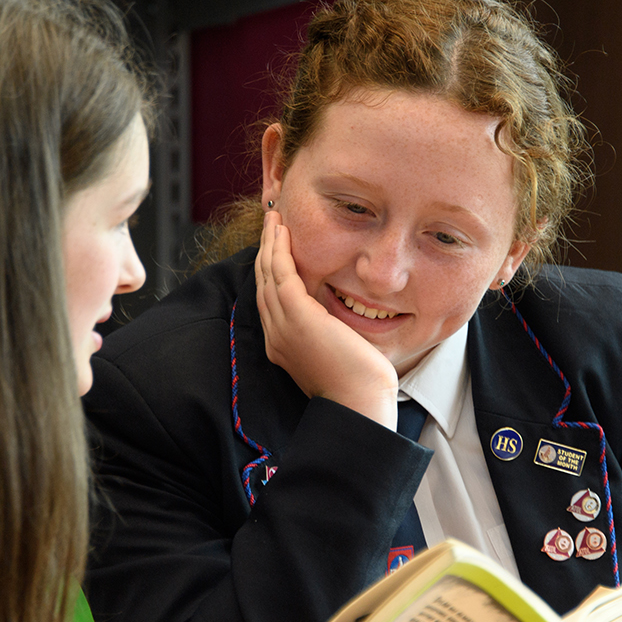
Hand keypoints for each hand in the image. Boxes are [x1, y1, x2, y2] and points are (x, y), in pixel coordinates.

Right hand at [255, 211, 397, 427]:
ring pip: (268, 274)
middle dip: (266, 251)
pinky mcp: (297, 316)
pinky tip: (282, 231)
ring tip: (275, 218)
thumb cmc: (358, 385)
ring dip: (271, 243)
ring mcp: (283, 326)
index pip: (271, 300)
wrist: (358, 403)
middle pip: (263, 283)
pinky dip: (279, 249)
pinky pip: (280, 273)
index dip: (271, 270)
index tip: (278, 248)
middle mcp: (276, 335)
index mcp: (283, 345)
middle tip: (272, 223)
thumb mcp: (337, 353)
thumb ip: (328, 333)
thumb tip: (336, 318)